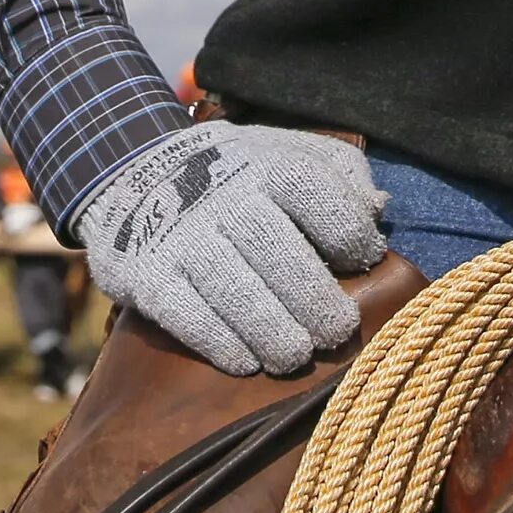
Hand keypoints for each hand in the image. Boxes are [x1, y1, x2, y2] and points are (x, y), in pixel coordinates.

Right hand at [72, 126, 387, 375]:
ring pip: (233, 289)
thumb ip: (339, 173)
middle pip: (277, 251)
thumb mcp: (286, 152)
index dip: (350, 236)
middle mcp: (223, 196)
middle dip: (314, 300)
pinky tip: (245, 361)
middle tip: (335, 332)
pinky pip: (184, 314)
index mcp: (267, 164)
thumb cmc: (233, 173)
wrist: (133, 169)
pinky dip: (219, 342)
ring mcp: (181, 236)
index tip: (362, 263)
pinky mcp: (145, 273)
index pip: (320, 197)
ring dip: (271, 331)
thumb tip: (379, 209)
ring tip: (293, 355)